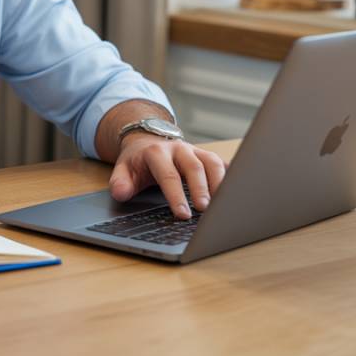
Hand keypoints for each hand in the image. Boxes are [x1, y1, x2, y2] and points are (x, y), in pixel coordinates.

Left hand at [108, 133, 226, 219]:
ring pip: (212, 162)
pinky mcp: (206, 156)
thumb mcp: (122, 169)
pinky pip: (222, 164)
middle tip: (205, 209)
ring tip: (224, 205)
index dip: (175, 195)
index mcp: (156, 153)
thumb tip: (120, 193)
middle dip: (201, 188)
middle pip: (194, 167)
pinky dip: (231, 177)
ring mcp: (195, 151)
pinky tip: (235, 194)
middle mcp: (178, 149)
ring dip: (219, 183)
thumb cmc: (138, 161)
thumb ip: (120, 182)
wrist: (147, 141)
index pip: (168, 175)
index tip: (182, 214)